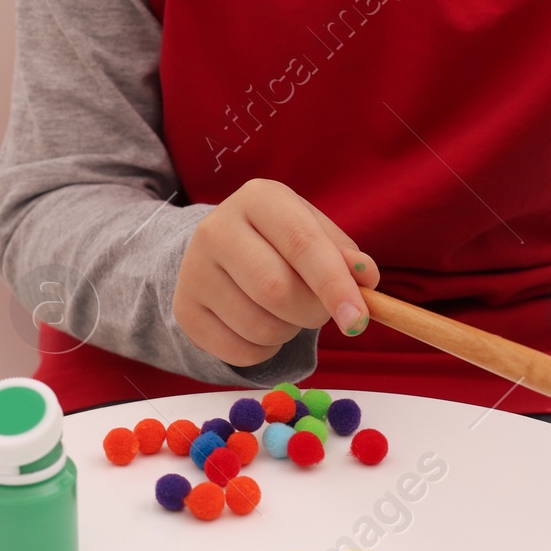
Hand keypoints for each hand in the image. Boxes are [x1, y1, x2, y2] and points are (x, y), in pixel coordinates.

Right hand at [173, 179, 378, 367]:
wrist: (222, 252)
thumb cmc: (281, 241)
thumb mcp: (316, 233)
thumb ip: (345, 255)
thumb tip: (365, 278)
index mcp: (258, 198)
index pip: (302, 245)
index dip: (335, 286)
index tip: (360, 320)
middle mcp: (217, 228)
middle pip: (277, 291)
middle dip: (312, 312)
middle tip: (318, 310)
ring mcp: (194, 271)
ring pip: (260, 327)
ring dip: (289, 332)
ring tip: (285, 311)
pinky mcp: (185, 310)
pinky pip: (241, 352)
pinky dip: (265, 350)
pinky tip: (260, 325)